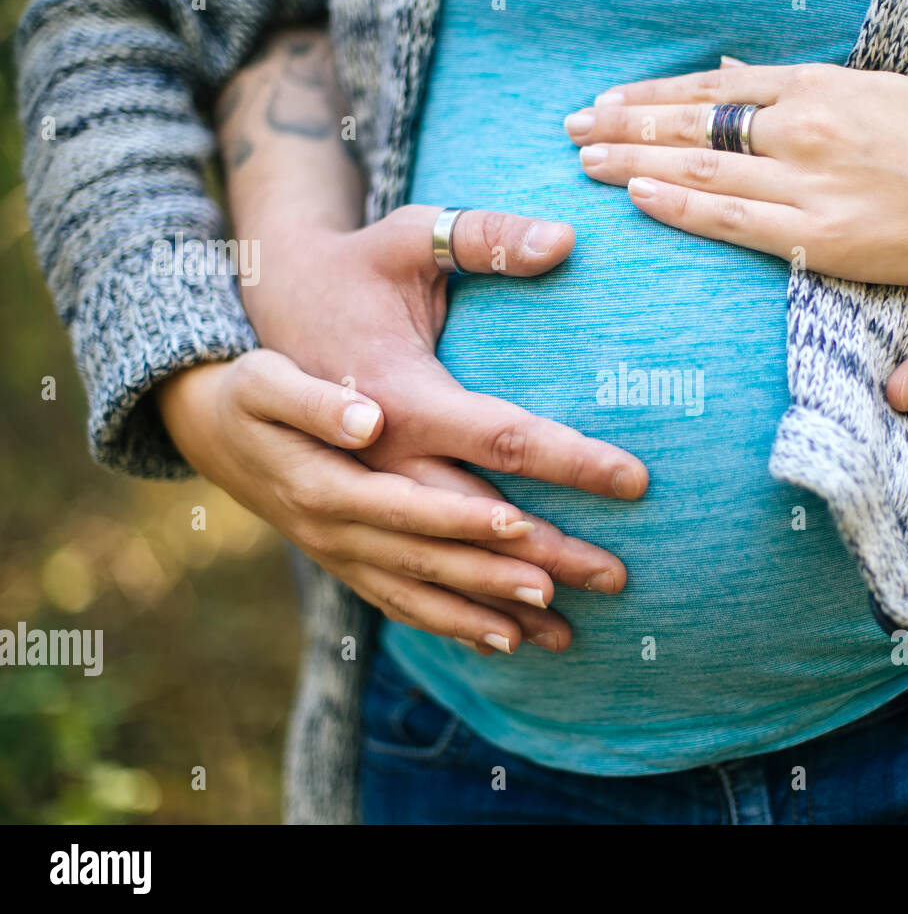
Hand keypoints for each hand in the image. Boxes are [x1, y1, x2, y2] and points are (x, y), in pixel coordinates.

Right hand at [157, 351, 584, 653]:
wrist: (211, 432)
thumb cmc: (253, 391)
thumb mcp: (267, 379)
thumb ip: (314, 401)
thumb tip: (368, 422)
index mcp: (327, 480)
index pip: (416, 500)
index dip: (472, 516)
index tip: (529, 524)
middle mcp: (338, 531)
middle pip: (437, 560)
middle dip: (510, 576)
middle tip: (583, 583)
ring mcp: (343, 555)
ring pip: (426, 594)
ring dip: (494, 614)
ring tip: (562, 631)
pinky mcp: (350, 565)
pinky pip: (405, 606)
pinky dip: (455, 626)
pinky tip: (507, 642)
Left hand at [566, 62, 907, 337]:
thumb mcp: (871, 91)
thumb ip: (801, 89)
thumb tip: (736, 81)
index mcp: (817, 86)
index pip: (712, 85)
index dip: (652, 96)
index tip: (606, 102)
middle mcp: (804, 126)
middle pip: (693, 122)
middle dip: (623, 125)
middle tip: (571, 129)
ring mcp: (809, 181)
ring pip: (702, 168)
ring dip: (634, 163)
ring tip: (586, 161)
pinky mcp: (819, 236)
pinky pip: (734, 220)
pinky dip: (681, 207)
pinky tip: (638, 197)